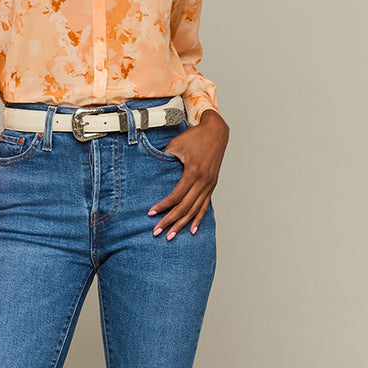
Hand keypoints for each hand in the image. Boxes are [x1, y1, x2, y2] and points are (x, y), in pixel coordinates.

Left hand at [149, 108, 227, 238]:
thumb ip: (164, 158)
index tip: (151, 213)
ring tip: (171, 235)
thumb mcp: (176, 145)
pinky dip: (198, 219)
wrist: (216, 131)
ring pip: (195, 210)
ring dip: (182, 224)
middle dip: (170, 221)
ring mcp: (209, 185)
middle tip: (158, 232)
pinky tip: (193, 229)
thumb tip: (151, 170)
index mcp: (193, 172)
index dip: (163, 206)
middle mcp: (203, 181)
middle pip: (185, 207)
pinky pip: (205, 206)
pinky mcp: (212, 185)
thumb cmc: (195, 136)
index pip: (176, 196)